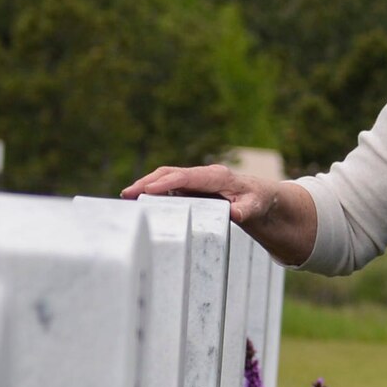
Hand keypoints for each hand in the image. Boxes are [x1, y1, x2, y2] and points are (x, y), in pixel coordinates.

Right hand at [120, 162, 274, 229]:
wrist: (260, 197)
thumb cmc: (258, 201)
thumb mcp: (256, 206)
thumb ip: (245, 210)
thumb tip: (235, 214)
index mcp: (216, 176)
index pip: (187, 177)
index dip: (167, 182)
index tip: (148, 190)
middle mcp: (202, 175)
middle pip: (170, 173)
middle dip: (148, 182)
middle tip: (128, 194)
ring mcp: (194, 180)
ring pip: (165, 178)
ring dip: (146, 186)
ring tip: (127, 197)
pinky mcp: (190, 187)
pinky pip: (168, 186)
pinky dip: (152, 191)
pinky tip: (139, 201)